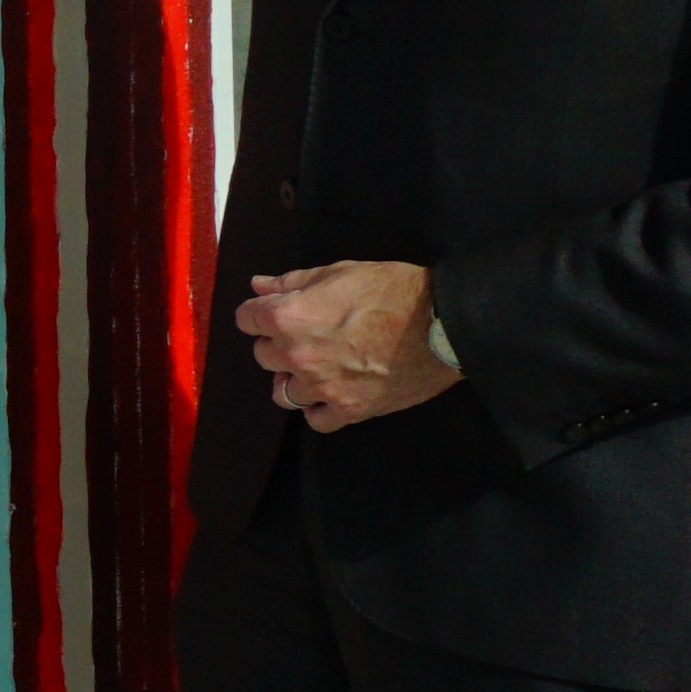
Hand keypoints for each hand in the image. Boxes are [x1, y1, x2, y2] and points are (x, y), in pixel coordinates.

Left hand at [237, 261, 460, 431]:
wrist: (443, 323)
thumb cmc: (393, 290)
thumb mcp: (340, 272)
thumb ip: (292, 282)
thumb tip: (257, 286)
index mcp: (289, 317)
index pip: (246, 320)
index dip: (260, 313)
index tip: (276, 312)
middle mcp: (297, 356)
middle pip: (263, 356)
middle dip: (278, 344)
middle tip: (308, 335)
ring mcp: (321, 387)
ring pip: (284, 392)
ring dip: (295, 379)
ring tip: (318, 367)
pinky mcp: (349, 410)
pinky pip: (315, 420)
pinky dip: (318, 408)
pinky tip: (331, 393)